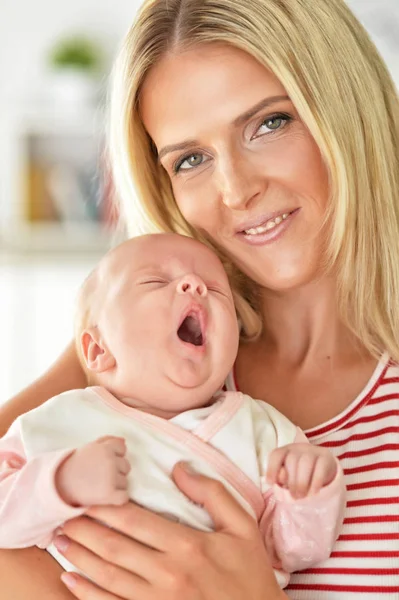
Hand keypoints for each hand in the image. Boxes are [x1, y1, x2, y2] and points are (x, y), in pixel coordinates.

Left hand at [53, 464, 287, 599]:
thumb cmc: (250, 573)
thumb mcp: (242, 526)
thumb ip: (212, 493)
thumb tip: (179, 468)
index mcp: (187, 545)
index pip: (134, 520)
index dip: (104, 506)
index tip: (84, 494)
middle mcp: (168, 574)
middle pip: (114, 547)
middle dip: (84, 529)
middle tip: (62, 514)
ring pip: (109, 577)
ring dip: (80, 557)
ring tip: (60, 540)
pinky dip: (89, 594)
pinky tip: (72, 580)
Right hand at [55, 436, 130, 506]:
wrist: (57, 486)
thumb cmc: (74, 466)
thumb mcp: (89, 448)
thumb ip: (106, 441)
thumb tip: (124, 440)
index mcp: (104, 448)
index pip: (122, 448)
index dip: (115, 456)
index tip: (102, 462)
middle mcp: (109, 460)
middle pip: (126, 466)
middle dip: (116, 471)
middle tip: (99, 476)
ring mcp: (110, 477)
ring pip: (125, 482)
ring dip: (116, 486)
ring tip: (99, 486)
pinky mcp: (109, 493)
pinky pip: (124, 497)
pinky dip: (117, 499)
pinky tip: (106, 497)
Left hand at [267, 443, 336, 498]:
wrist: (324, 468)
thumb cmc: (300, 474)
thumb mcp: (289, 476)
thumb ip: (282, 478)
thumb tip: (277, 481)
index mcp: (286, 451)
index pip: (276, 454)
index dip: (272, 468)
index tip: (271, 483)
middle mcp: (298, 448)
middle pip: (291, 460)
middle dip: (291, 481)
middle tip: (293, 497)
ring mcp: (313, 451)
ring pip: (305, 462)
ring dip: (302, 482)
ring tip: (301, 496)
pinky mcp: (326, 458)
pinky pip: (320, 468)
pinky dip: (316, 482)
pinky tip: (314, 492)